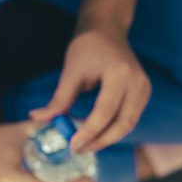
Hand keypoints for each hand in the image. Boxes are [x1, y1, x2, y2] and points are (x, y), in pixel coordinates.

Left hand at [30, 29, 150, 153]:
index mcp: (119, 73)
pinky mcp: (143, 94)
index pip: (105, 111)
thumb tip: (37, 118)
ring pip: (128, 125)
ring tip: (84, 144)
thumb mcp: (70, 71)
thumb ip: (58, 99)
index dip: (89, 131)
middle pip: (123, 124)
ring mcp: (144, 88)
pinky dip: (113, 130)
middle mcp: (137, 82)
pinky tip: (95, 133)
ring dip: (106, 138)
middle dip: (100, 141)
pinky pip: (129, 119)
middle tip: (78, 150)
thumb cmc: (87, 48)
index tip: (73, 145)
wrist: (107, 31)